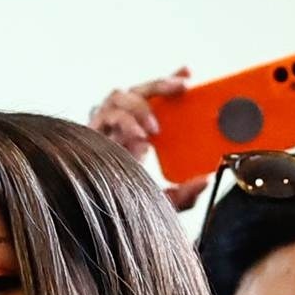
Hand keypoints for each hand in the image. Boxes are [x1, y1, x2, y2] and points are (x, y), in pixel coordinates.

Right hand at [88, 67, 208, 209]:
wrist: (99, 219)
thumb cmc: (123, 208)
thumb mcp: (162, 202)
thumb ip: (185, 193)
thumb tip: (205, 180)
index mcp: (135, 135)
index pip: (150, 100)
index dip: (166, 83)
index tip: (187, 75)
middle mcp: (118, 127)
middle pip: (137, 91)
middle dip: (160, 83)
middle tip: (182, 86)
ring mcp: (103, 129)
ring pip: (118, 96)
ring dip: (139, 105)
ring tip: (154, 128)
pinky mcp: (89, 134)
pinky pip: (107, 115)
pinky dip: (125, 121)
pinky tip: (139, 137)